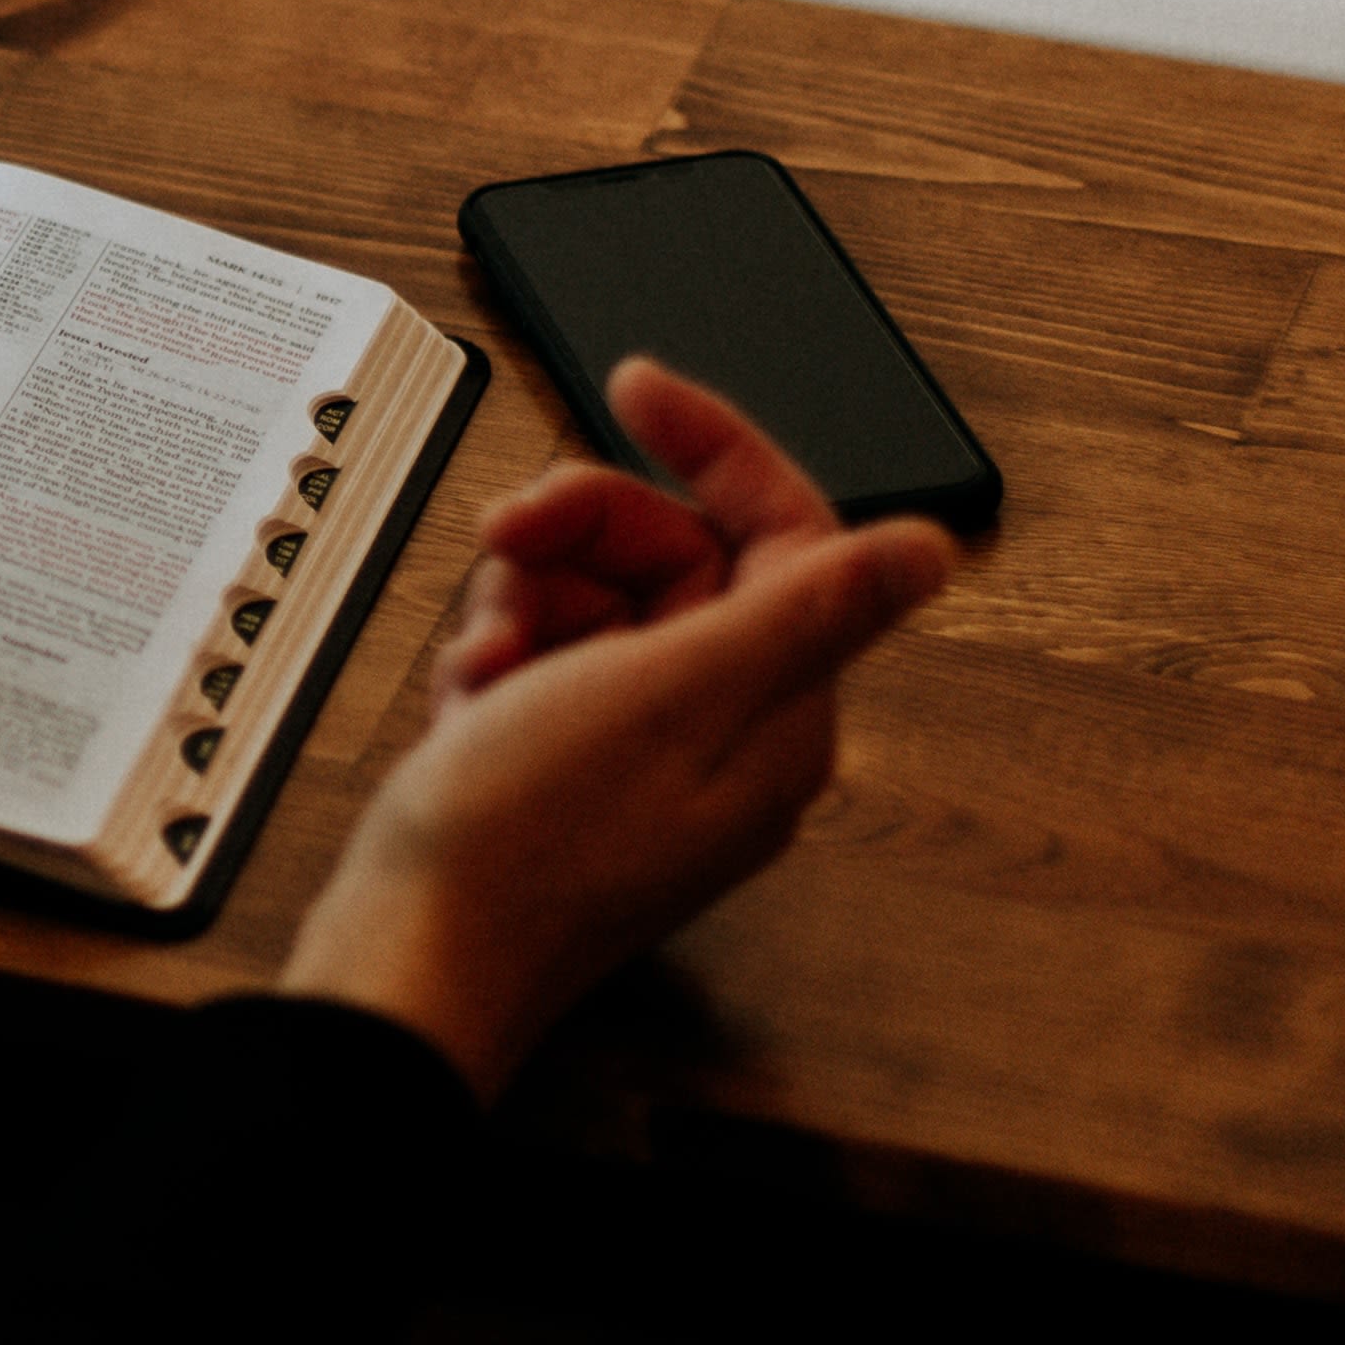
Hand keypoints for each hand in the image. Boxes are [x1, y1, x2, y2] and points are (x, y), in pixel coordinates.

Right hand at [281, 358, 954, 1100]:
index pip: (781, 532)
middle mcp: (724, 731)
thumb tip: (934, 549)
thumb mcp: (671, 694)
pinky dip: (496, 657)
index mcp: (777, 712)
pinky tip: (467, 698)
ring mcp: (641, 753)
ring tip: (485, 653)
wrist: (410, 956)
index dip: (710, 447)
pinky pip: (543, 658)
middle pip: (671, 555)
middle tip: (505, 541)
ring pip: (595, 598)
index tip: (631, 387)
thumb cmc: (528, 845)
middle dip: (578, 534)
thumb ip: (807, 610)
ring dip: (524, 598)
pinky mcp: (564, 767)